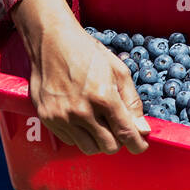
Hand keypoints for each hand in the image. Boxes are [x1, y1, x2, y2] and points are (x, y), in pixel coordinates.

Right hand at [11, 0, 149, 155]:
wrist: (51, 41)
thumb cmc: (86, 52)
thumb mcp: (118, 71)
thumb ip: (132, 102)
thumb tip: (142, 130)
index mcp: (103, 96)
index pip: (125, 133)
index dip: (137, 144)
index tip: (140, 146)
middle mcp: (81, 111)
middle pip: (108, 146)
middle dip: (118, 141)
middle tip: (117, 128)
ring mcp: (62, 117)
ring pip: (89, 148)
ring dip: (99, 141)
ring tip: (100, 123)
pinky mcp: (47, 119)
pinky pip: (70, 140)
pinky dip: (80, 135)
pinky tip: (82, 118)